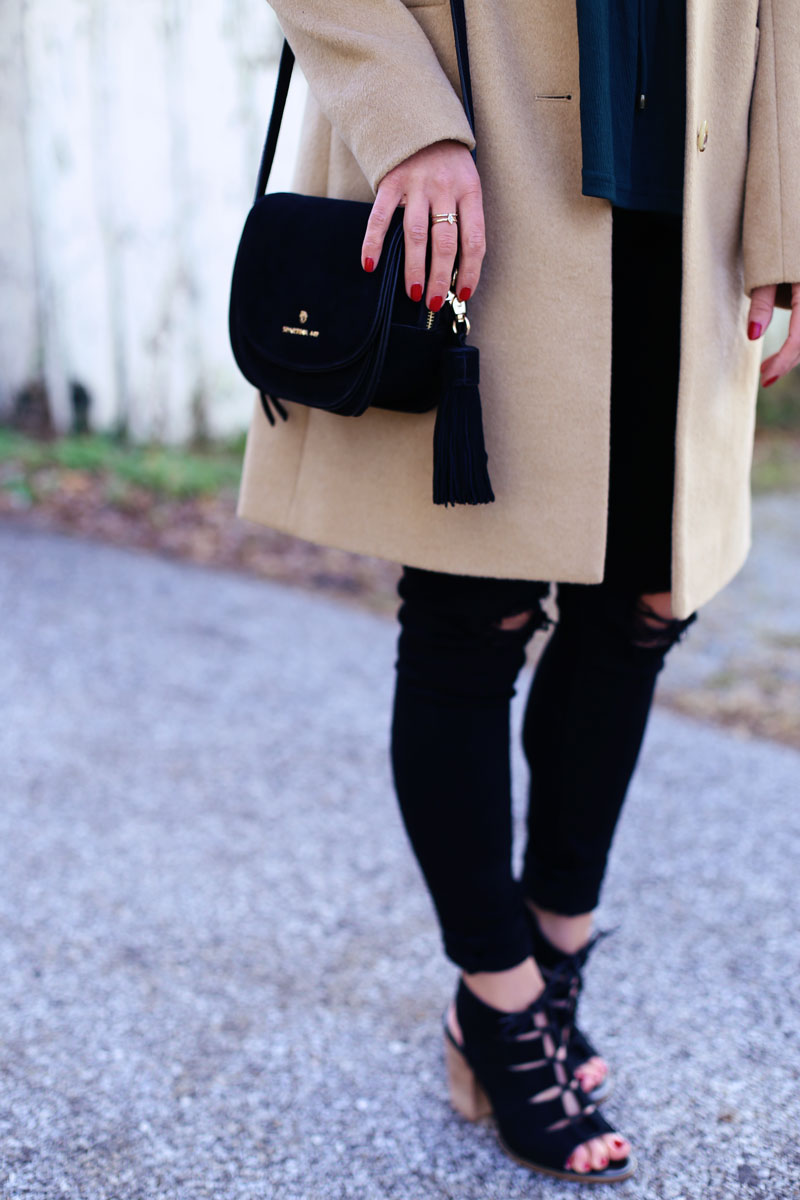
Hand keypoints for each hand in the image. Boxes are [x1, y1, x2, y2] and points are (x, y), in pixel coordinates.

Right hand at [360, 140, 484, 308]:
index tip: (462, 293)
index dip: (470, 270)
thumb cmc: (447, 162)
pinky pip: (380, 217)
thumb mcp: (466, 183)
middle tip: (434, 302)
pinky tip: (370, 264)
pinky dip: (373, 242)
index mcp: (469, 190)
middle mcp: (445, 188)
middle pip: (445, 242)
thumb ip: (463, 216)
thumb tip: (456, 266)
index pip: (474, 239)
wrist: (421, 119)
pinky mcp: (391, 181)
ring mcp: (417, 185)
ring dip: (414, 268)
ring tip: (413, 292)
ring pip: (416, 235)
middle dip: (440, 277)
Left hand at [747, 281, 799, 386]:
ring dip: (792, 354)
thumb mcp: (764, 273)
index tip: (767, 380)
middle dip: (787, 361)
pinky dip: (797, 341)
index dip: (783, 360)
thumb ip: (761, 304)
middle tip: (765, 377)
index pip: (799, 337)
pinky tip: (781, 352)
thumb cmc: (775, 246)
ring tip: (767, 366)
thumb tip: (753, 336)